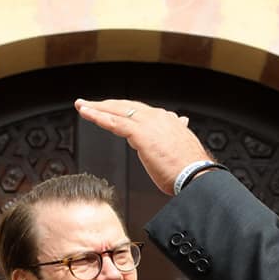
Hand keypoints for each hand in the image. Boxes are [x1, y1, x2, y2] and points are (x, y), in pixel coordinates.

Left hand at [74, 99, 208, 194]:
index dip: (121, 109)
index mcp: (166, 120)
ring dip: (96, 108)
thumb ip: (176, 133)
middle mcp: (157, 117)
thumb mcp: (181, 146)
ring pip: (116, 111)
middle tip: (87, 103)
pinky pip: (114, 122)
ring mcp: (148, 124)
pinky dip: (98, 117)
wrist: (197, 175)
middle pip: (125, 106)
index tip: (109, 110)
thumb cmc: (189, 169)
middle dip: (105, 104)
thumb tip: (180, 122)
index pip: (138, 110)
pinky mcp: (140, 134)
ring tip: (81, 106)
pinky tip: (87, 114)